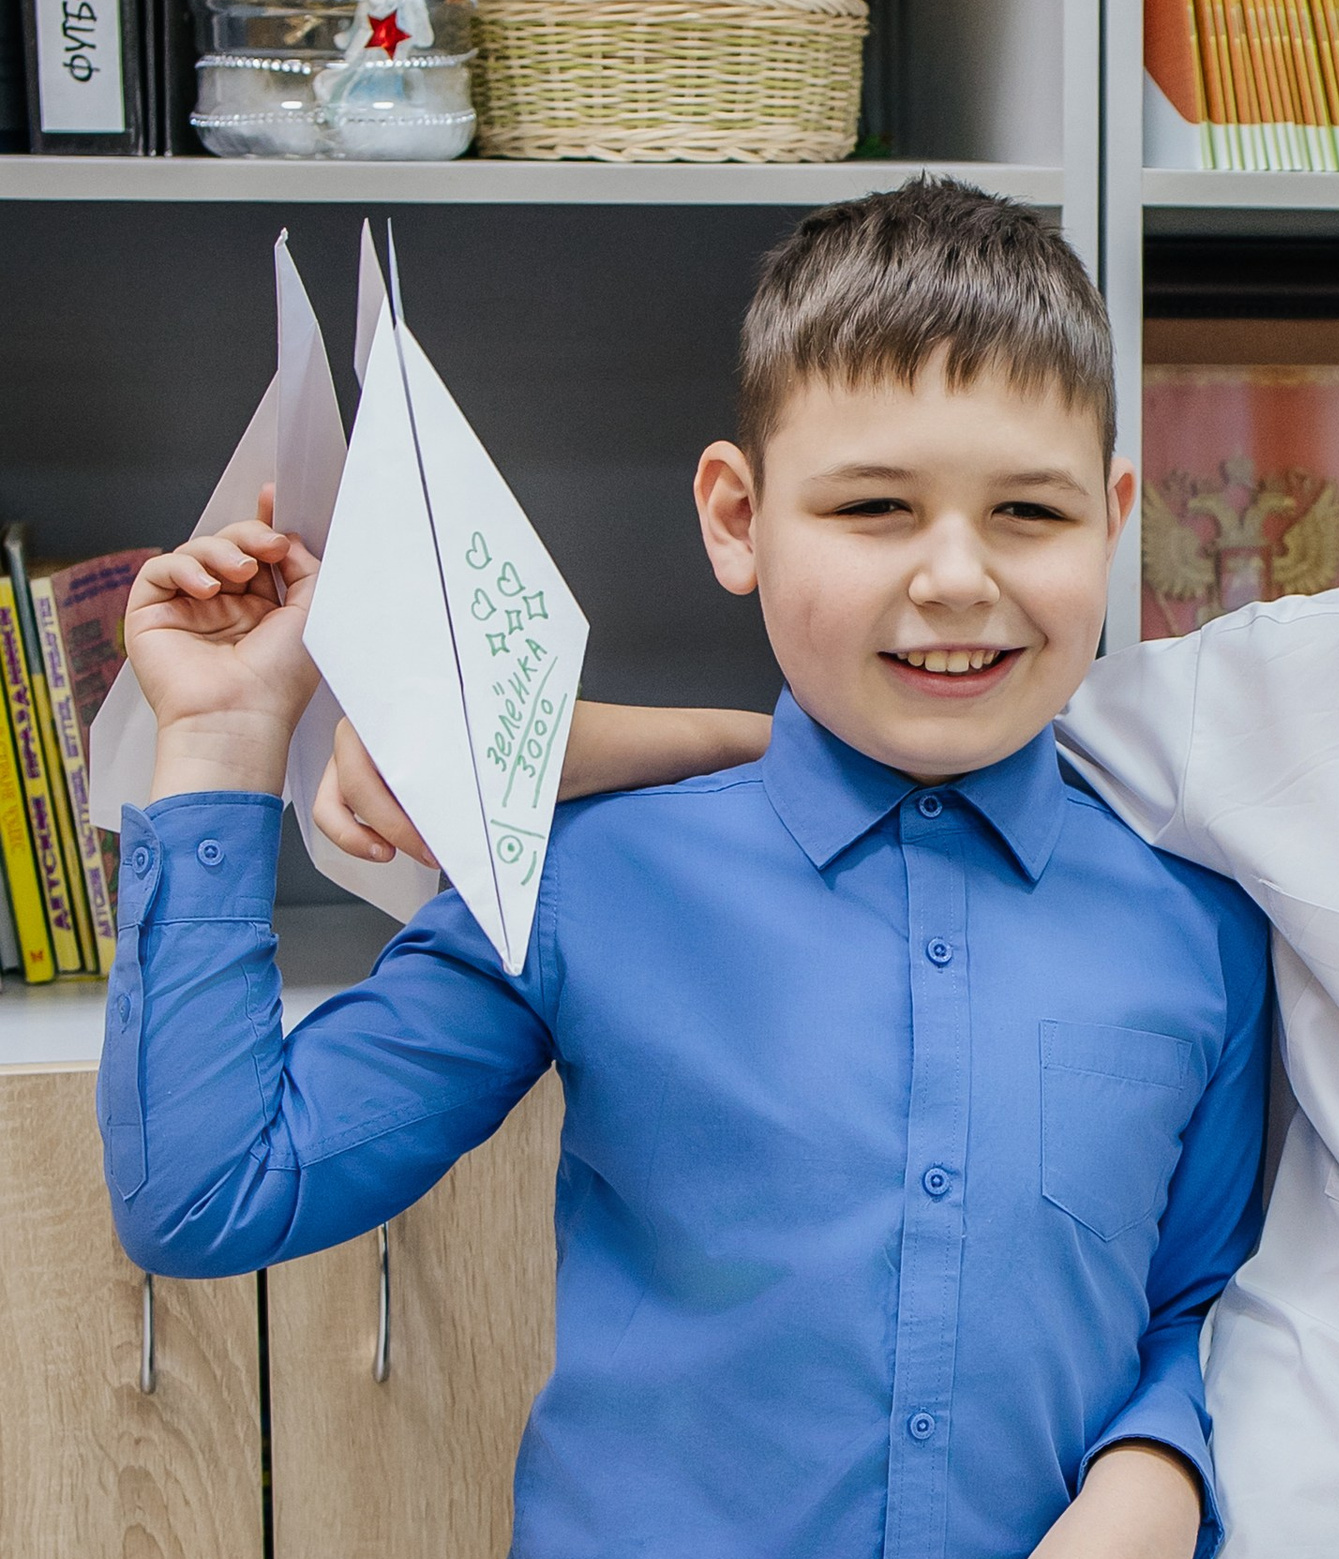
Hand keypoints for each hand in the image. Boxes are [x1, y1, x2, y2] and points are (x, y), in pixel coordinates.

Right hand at [127, 498, 321, 798]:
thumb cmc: (278, 680)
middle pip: (228, 545)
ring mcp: (187, 609)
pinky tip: (207, 589)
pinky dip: (184, 568)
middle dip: (248, 536)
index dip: (264, 523)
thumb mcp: (312, 613)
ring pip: (195, 551)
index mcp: (264, 610)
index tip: (274, 497)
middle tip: (267, 547)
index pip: (258, 554)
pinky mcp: (151, 613)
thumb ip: (307, 567)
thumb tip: (288, 536)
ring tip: (240, 575)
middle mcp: (225, 607)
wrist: (238, 718)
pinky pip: (161, 568)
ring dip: (220, 552)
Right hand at [316, 698, 774, 867]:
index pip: (425, 708)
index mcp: (490, 705)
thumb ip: (720, 738)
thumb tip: (784, 733)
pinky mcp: (388, 779)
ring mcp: (407, 746)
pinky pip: (335, 798)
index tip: (446, 815)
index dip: (421, 763)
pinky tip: (381, 854)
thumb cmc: (613, 757)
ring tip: (416, 850)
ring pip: (351, 770)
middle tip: (440, 843)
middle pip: (378, 746)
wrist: (580, 769)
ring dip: (368, 812)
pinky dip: (345, 823)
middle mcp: (439, 716)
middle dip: (393, 799)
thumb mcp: (664, 745)